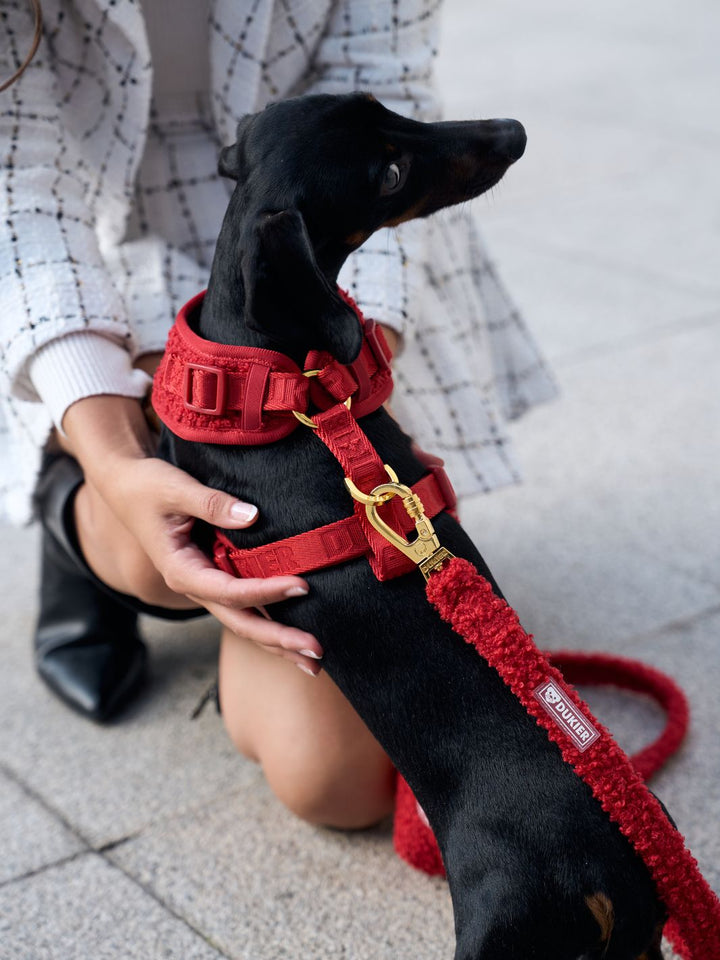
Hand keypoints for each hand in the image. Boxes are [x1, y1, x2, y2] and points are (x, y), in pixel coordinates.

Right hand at [62, 395, 323, 673]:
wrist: (126, 486)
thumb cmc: (147, 486)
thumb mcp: (175, 489)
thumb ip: (212, 503)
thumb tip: (252, 516)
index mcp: (181, 570)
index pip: (229, 591)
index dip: (266, 591)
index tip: (302, 586)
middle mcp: (195, 585)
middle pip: (241, 622)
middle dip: (279, 640)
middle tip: (317, 652)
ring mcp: (206, 585)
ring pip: (245, 622)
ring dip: (279, 641)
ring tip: (315, 660)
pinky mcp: (215, 576)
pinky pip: (246, 606)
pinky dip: (271, 620)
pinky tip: (296, 634)